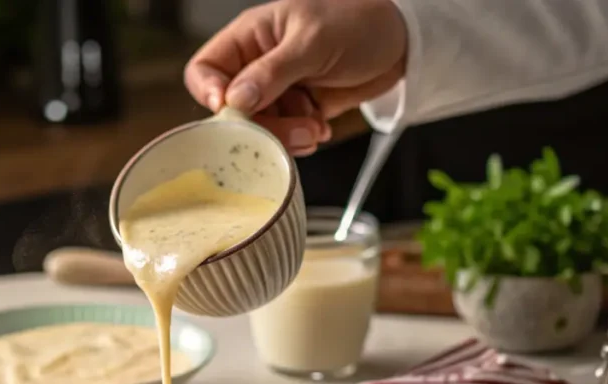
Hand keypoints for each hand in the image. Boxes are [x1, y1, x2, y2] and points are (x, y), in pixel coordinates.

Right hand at [184, 0, 407, 155]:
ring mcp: (277, 91)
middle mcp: (257, 66)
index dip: (209, 93)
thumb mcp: (313, 41)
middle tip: (294, 129)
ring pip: (259, 129)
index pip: (205, 69)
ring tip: (315, 128)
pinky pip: (284, 136)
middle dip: (261, 126)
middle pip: (232, 110)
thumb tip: (234, 101)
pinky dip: (301, 139)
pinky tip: (322, 128)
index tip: (232, 111)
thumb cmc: (358, 21)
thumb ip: (272, 71)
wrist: (403, 42)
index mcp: (250, 37)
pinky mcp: (297, 111)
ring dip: (285, 137)